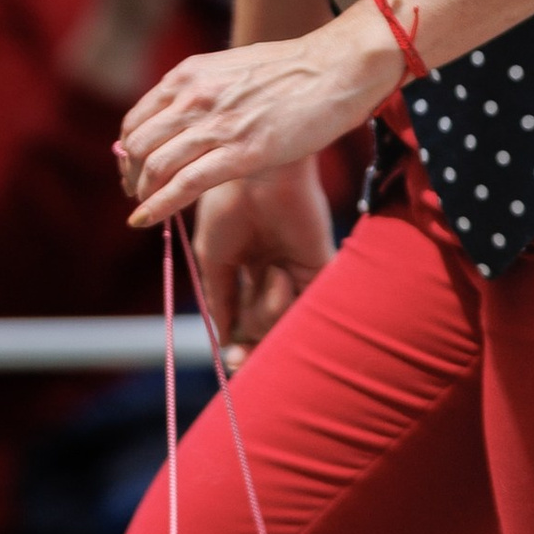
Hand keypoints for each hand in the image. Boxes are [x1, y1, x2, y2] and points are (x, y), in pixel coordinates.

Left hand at [118, 1, 396, 226]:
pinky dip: (158, 206)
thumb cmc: (295, 71)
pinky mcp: (240, 153)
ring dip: (143, 193)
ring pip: (155, 166)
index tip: (134, 167)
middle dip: (131, 174)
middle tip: (137, 192)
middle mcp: (193, 97)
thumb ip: (205, 90)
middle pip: (138, 145)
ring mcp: (215, 125)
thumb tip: (189, 114)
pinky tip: (145, 220)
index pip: (137, 119)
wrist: (336, 69)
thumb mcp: (234, 70)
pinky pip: (183, 185)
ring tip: (144, 208)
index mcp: (189, 75)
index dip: (129, 150)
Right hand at [193, 167, 335, 361]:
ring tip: (267, 274)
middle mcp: (273, 269)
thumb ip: (219, 299)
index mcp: (247, 265)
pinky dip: (283, 300)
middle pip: (265, 327)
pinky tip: (276, 275)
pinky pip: (305, 307)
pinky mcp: (319, 265)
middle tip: (239, 360)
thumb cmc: (227, 203)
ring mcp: (297, 268)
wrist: (252, 173)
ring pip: (281, 322)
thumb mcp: (213, 258)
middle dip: (253, 345)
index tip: (231, 361)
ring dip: (266, 311)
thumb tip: (222, 339)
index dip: (241, 343)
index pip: (246, 316)